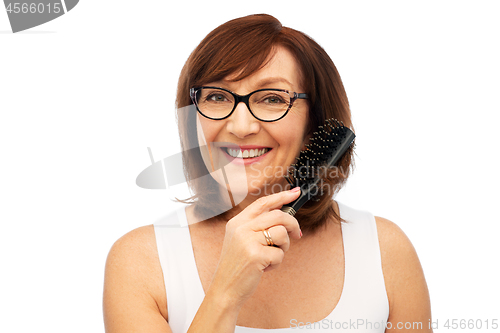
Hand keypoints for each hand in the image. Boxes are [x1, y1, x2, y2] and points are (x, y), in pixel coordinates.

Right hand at [207, 187, 301, 308]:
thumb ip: (257, 226)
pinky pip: (280, 253)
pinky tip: (265, 267)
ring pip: (281, 233)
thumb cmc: (237, 265)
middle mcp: (241, 228)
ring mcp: (247, 241)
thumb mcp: (241, 240)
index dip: (281, 196)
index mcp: (237, 222)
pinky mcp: (256, 255)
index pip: (263, 203)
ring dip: (284, 246)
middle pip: (278, 215)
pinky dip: (277, 262)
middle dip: (293, 224)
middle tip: (297, 234)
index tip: (295, 193)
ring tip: (272, 256)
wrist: (225, 289)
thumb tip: (283, 213)